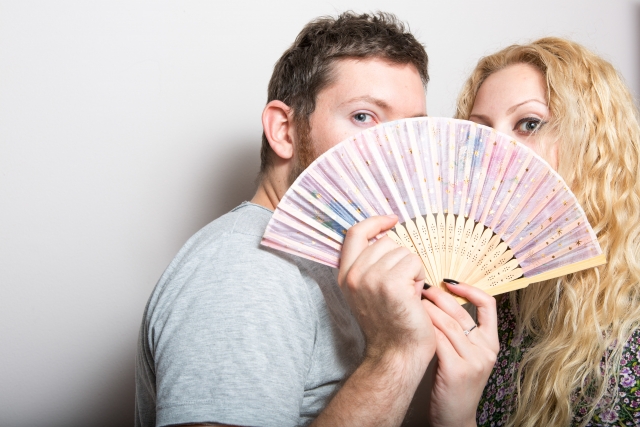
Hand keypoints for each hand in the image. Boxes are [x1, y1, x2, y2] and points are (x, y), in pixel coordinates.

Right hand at [338, 215, 435, 370]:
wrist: (396, 354)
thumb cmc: (390, 323)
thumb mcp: (368, 290)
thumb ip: (369, 265)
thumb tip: (386, 235)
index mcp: (345, 275)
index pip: (355, 233)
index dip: (375, 222)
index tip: (392, 221)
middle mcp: (354, 275)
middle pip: (387, 241)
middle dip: (401, 259)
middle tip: (401, 286)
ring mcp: (371, 279)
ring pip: (403, 251)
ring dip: (412, 270)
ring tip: (407, 294)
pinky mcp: (391, 284)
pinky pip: (414, 262)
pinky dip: (420, 277)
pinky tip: (415, 297)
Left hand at [422, 281, 498, 426]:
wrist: (455, 418)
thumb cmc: (453, 384)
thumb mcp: (465, 356)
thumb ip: (459, 333)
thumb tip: (437, 301)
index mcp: (491, 343)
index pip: (489, 305)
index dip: (470, 289)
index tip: (450, 282)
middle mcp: (486, 350)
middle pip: (462, 312)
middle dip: (439, 296)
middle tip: (422, 287)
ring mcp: (474, 361)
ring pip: (448, 324)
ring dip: (428, 309)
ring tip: (413, 300)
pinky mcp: (457, 370)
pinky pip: (439, 340)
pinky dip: (425, 328)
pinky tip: (413, 321)